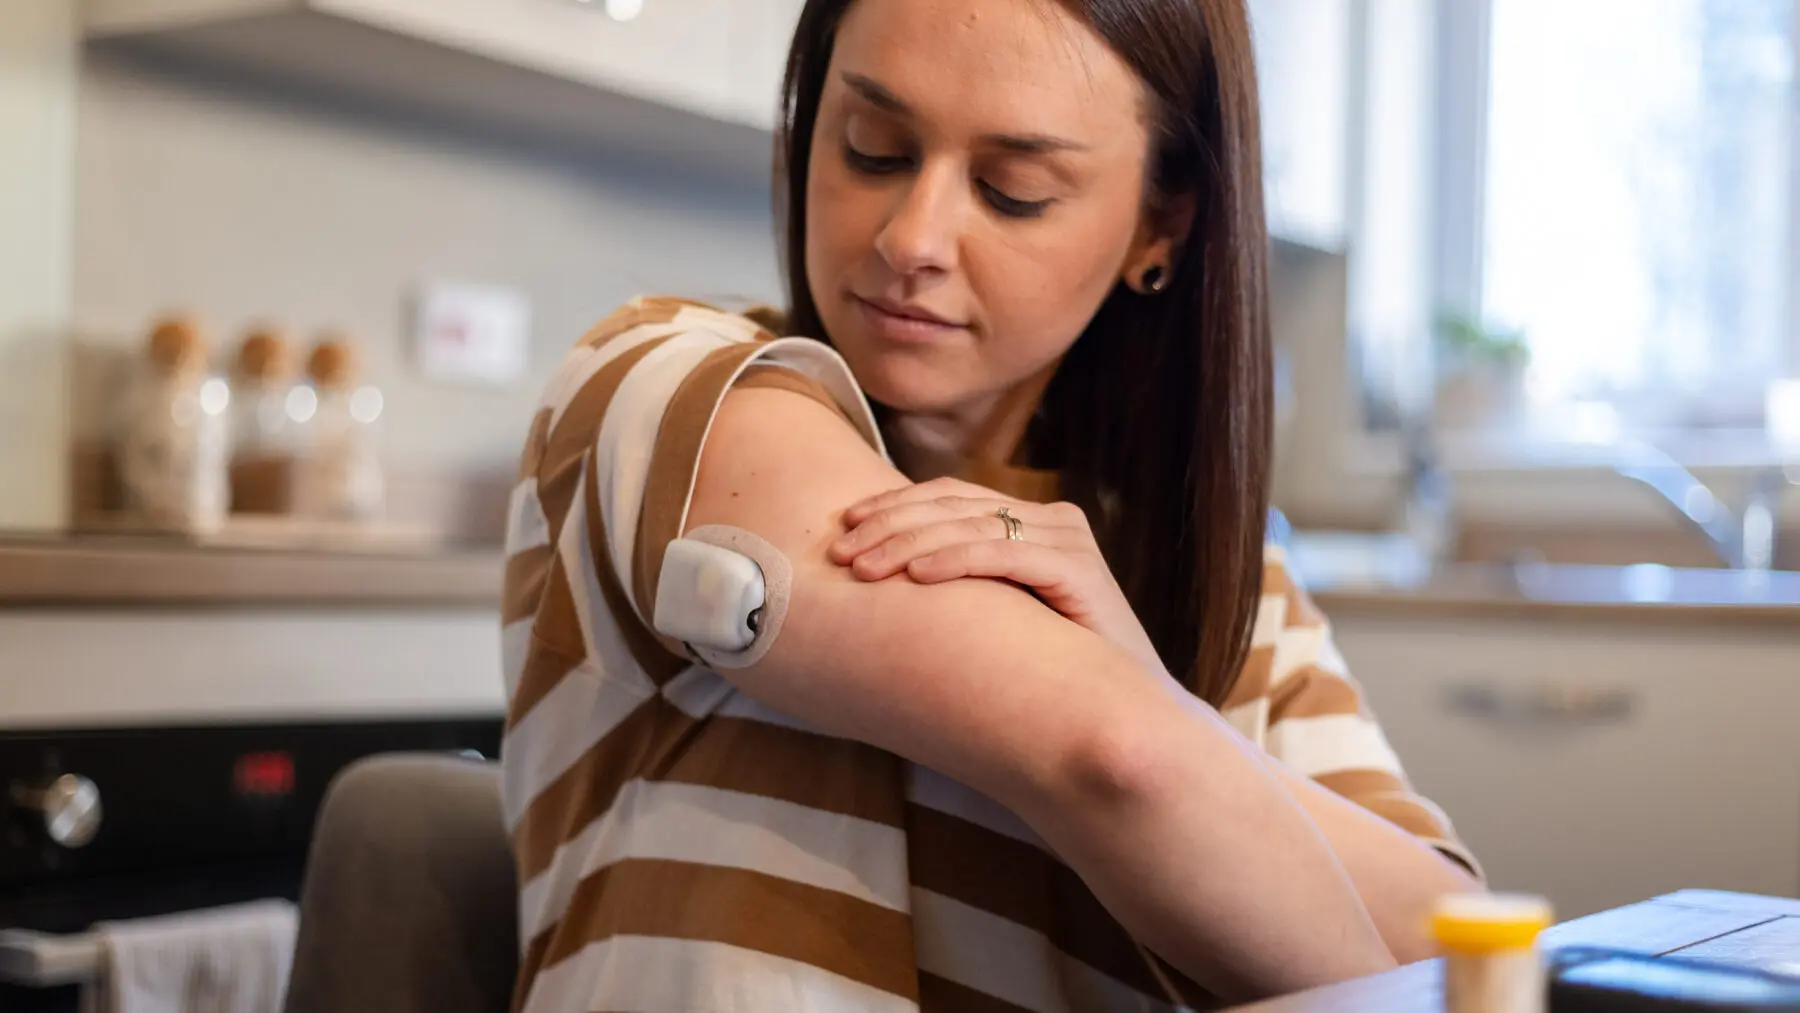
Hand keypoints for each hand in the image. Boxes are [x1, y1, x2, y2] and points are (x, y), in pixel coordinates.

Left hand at [830, 477, 1165, 675]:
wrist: (1121, 714)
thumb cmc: (1049, 673)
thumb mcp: (995, 616)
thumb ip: (959, 587)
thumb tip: (874, 576)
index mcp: (1032, 521)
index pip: (951, 497)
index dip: (894, 505)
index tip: (844, 524)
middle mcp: (1053, 520)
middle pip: (955, 505)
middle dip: (890, 525)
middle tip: (841, 552)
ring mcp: (1069, 541)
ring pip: (973, 526)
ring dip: (909, 543)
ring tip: (864, 568)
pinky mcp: (1080, 570)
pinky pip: (1004, 555)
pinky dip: (955, 560)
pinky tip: (915, 576)